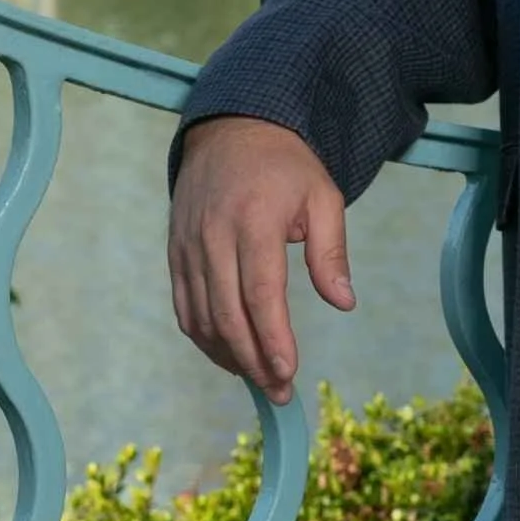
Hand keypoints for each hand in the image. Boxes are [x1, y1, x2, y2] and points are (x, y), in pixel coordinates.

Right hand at [168, 118, 353, 401]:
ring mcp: (188, 247)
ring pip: (202, 318)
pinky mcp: (175, 253)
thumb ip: (331, 251)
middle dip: (254, 361)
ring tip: (260, 379)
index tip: (289, 371)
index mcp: (255, 220)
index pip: (260, 292)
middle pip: (228, 314)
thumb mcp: (324, 196)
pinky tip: (229, 354)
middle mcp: (214, 237)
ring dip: (229, 356)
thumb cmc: (286, 167)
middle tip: (280, 390)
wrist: (232, 129)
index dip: (273, 338)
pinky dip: (205, 338)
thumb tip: (344, 303)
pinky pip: (185, 307)